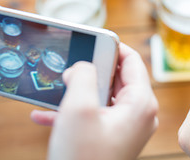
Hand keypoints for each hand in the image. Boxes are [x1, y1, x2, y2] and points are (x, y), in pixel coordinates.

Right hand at [33, 43, 158, 159]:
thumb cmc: (83, 158)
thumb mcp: (78, 107)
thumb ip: (84, 75)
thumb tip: (83, 67)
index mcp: (141, 103)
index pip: (133, 61)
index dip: (113, 47)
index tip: (94, 40)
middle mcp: (140, 114)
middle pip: (120, 78)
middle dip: (94, 71)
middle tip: (73, 65)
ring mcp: (129, 127)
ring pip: (106, 97)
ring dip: (81, 92)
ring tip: (59, 88)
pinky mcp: (116, 137)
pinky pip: (99, 115)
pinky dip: (78, 111)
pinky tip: (48, 113)